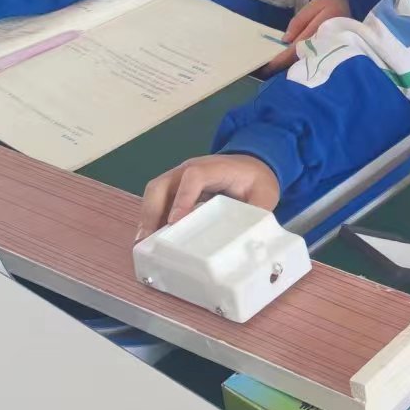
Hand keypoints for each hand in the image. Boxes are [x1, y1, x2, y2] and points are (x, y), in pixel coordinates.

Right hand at [136, 154, 280, 239]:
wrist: (252, 166)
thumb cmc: (256, 179)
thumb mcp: (265, 195)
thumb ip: (257, 213)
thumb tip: (247, 239)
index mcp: (215, 168)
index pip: (194, 177)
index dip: (183, 198)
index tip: (175, 222)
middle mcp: (191, 169)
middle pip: (163, 183)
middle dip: (153, 211)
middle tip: (147, 239)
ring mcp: (180, 177)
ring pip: (155, 192)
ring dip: (147, 216)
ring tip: (143, 243)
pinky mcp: (176, 188)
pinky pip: (158, 200)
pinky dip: (152, 217)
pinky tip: (150, 239)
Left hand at [263, 0, 350, 73]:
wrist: (353, 6)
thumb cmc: (331, 4)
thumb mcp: (313, 6)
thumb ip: (298, 22)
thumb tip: (285, 40)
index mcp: (318, 32)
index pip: (296, 49)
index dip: (280, 59)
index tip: (266, 67)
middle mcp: (322, 45)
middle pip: (299, 60)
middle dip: (281, 67)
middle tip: (264, 72)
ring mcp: (326, 51)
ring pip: (305, 63)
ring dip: (288, 67)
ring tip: (272, 70)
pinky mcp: (328, 53)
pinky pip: (311, 61)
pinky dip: (298, 63)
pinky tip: (288, 64)